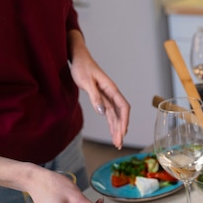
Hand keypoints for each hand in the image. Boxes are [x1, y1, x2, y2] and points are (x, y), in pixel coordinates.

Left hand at [68, 31, 129, 148]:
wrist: (78, 58)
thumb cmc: (82, 67)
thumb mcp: (86, 82)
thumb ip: (95, 97)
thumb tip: (102, 112)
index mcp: (111, 89)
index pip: (123, 107)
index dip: (124, 120)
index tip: (123, 132)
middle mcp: (111, 94)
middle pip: (120, 114)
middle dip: (121, 129)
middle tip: (119, 144)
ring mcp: (107, 96)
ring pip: (115, 115)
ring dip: (116, 128)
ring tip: (117, 142)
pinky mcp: (101, 98)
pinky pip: (109, 113)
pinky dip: (111, 123)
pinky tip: (112, 131)